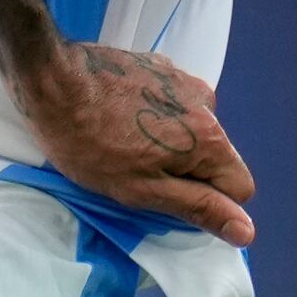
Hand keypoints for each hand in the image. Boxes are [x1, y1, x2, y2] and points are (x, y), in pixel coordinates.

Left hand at [15, 42, 255, 244]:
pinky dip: (153, 117)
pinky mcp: (160, 65)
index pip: (239, 188)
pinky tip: (118, 116)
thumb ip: (197, 208)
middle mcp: (208, 104)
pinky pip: (172, 104)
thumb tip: (246, 230)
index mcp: (209, 139)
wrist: (50, 78)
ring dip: (167, 144)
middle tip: (135, 172)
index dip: (208, 203)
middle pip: (215, 157)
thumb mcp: (141, 190)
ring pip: (192, 130)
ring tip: (121, 142)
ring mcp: (183, 80)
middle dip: (184, 172)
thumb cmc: (89, 143)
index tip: (167, 199)